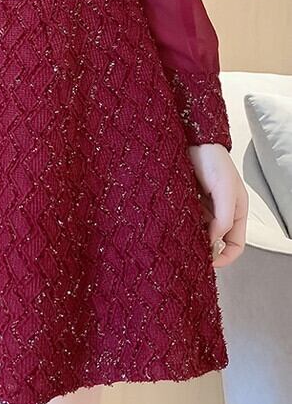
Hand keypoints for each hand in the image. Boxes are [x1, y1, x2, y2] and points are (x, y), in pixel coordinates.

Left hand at [187, 143, 247, 267]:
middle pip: (213, 241)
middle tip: (186, 254)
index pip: (235, 246)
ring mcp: (200, 207)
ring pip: (195, 231)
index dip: (225, 257)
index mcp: (235, 212)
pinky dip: (177, 225)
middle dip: (202, 249)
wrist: (191, 139)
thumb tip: (212, 242)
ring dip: (187, 237)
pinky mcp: (183, 200)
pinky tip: (168, 226)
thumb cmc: (213, 161)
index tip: (208, 264)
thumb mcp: (225, 189)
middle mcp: (218, 213)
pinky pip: (181, 219)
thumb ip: (222, 217)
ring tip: (175, 240)